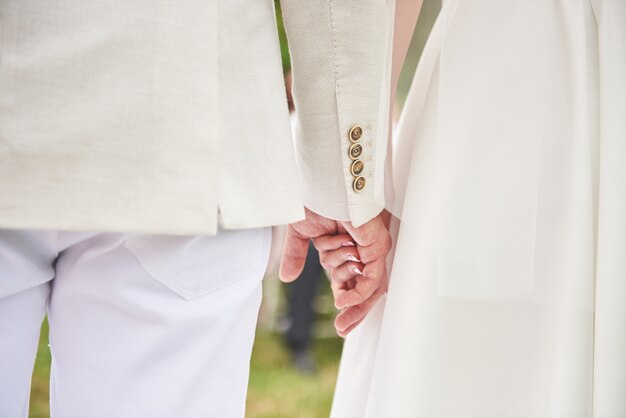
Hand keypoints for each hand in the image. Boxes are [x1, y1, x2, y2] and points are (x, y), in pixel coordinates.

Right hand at [279, 208, 391, 336]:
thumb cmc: (316, 198)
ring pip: (369, 286)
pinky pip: (372, 278)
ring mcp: (372, 247)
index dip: (346, 302)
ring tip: (337, 300)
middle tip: (342, 330)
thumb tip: (286, 278)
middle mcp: (363, 248)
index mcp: (347, 246)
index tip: (339, 327)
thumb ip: (296, 256)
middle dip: (355, 313)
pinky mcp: (377, 246)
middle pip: (366, 288)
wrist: (321, 184)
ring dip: (350, 297)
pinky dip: (359, 291)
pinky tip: (342, 301)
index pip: (351, 281)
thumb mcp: (301, 234)